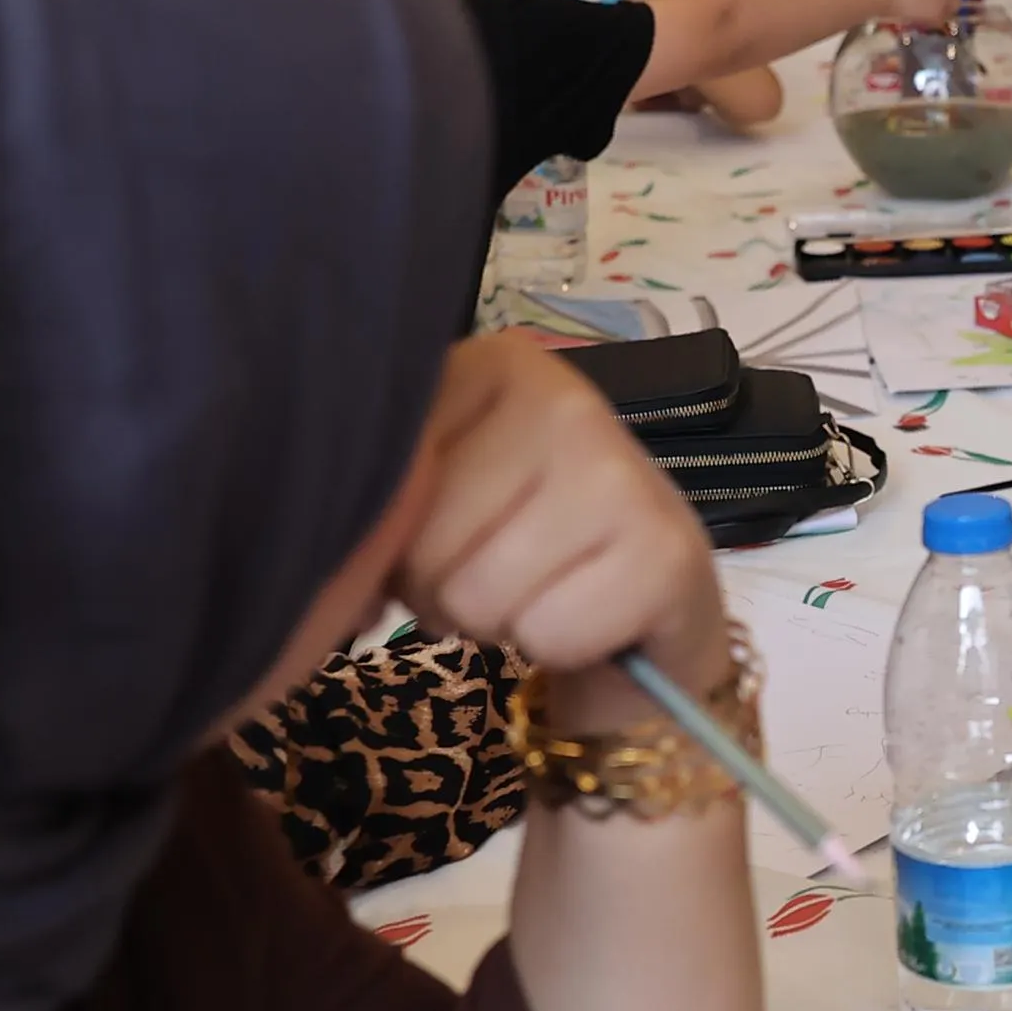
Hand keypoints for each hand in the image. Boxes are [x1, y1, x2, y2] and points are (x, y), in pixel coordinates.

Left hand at [391, 337, 726, 703]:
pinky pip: (549, 634)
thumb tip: (345, 548)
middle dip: (442, 587)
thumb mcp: (428, 496)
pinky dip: (557, 645)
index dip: (393, 538)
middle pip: (424, 546)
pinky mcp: (666, 551)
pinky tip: (586, 616)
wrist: (643, 600)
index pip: (382, 481)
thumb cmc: (515, 543)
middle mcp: (563, 396)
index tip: (444, 531)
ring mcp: (621, 468)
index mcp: (492, 365)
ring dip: (497, 621)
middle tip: (494, 572)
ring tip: (534, 592)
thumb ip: (378, 491)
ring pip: (480, 595)